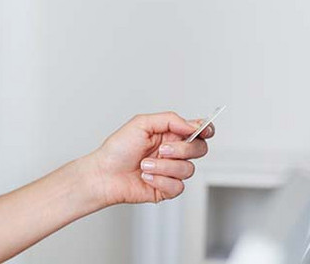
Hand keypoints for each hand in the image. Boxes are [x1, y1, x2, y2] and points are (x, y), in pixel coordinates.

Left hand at [78, 112, 214, 208]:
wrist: (103, 175)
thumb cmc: (117, 149)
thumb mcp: (142, 123)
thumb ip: (171, 120)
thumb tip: (193, 125)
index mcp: (170, 134)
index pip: (198, 131)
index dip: (206, 130)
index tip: (203, 131)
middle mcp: (174, 152)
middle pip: (200, 149)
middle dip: (183, 150)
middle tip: (162, 150)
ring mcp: (171, 171)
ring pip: (188, 169)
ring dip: (164, 167)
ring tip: (145, 165)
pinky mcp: (166, 189)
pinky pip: (178, 187)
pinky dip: (160, 181)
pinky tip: (146, 177)